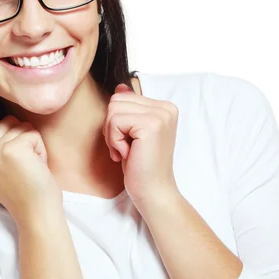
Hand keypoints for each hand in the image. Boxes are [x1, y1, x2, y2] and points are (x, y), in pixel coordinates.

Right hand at [0, 114, 61, 221]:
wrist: (35, 213)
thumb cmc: (23, 189)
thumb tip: (1, 117)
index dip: (6, 132)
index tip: (12, 158)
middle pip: (6, 121)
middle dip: (21, 138)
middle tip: (23, 164)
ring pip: (21, 125)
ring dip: (32, 143)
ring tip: (29, 166)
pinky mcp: (13, 150)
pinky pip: (33, 134)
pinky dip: (41, 149)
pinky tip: (36, 167)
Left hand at [103, 83, 179, 212]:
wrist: (153, 192)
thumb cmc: (141, 167)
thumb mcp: (132, 133)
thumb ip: (129, 108)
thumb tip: (120, 86)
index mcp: (164, 107)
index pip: (122, 97)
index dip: (117, 122)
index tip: (130, 143)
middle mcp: (166, 107)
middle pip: (116, 100)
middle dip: (112, 127)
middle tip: (126, 148)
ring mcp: (161, 115)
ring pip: (113, 110)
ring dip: (112, 135)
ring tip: (127, 151)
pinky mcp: (151, 125)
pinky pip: (115, 121)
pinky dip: (114, 141)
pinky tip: (127, 154)